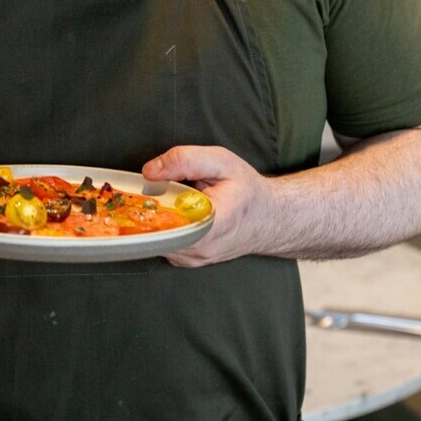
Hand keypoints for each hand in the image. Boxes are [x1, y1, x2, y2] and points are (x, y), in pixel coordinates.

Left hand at [142, 146, 273, 266]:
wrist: (269, 216)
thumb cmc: (247, 189)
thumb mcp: (220, 161)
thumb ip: (184, 160)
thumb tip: (150, 171)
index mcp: (215, 222)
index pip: (171, 223)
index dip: (154, 206)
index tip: (152, 190)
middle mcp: (204, 247)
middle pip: (158, 232)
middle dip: (151, 210)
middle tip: (160, 190)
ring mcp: (196, 258)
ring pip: (159, 240)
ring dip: (156, 219)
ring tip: (172, 200)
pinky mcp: (190, 260)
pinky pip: (165, 245)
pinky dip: (163, 228)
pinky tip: (175, 213)